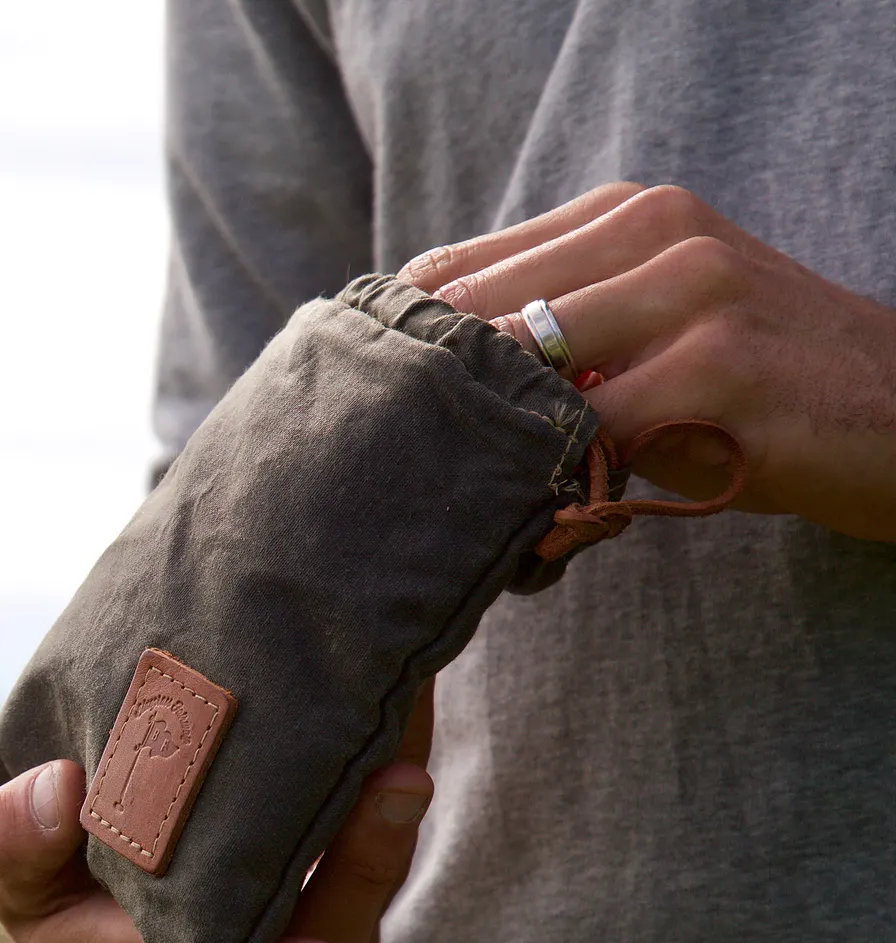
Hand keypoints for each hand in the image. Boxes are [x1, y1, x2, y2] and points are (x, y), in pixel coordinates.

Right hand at [0, 685, 433, 942]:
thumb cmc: (65, 928)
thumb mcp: (20, 892)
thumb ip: (18, 845)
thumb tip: (56, 784)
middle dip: (365, 867)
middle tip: (398, 779)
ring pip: (359, 913)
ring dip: (392, 831)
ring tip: (408, 731)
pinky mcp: (339, 941)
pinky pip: (370, 883)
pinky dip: (388, 816)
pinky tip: (399, 728)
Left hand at [400, 182, 895, 541]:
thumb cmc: (758, 392)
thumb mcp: (654, 335)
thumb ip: (552, 346)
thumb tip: (415, 396)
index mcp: (623, 215)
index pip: (452, 272)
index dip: (403, 354)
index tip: (379, 420)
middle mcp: (655, 231)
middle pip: (472, 319)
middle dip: (434, 408)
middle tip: (413, 480)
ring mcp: (692, 292)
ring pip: (524, 375)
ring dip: (491, 453)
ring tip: (481, 509)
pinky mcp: (721, 367)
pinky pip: (592, 436)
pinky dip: (558, 491)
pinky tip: (554, 533)